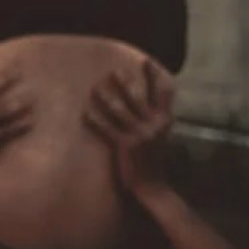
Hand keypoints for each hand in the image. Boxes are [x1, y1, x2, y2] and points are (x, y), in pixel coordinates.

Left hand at [84, 55, 176, 199]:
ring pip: (119, 109)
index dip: (154, 75)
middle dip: (125, 82)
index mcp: (164, 121)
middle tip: (114, 71)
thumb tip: (149, 102)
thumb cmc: (154, 161)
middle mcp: (153, 125)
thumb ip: (155, 119)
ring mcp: (139, 135)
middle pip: (137, 96)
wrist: (152, 187)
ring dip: (105, 97)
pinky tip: (85, 112)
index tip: (147, 60)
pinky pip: (106, 128)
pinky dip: (94, 119)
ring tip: (95, 88)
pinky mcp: (124, 146)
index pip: (162, 92)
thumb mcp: (161, 136)